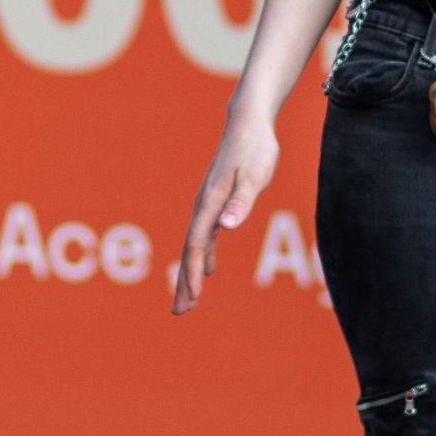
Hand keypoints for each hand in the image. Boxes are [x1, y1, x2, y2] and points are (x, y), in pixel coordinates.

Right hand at [173, 104, 279, 312]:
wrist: (248, 123)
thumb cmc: (255, 148)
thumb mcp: (255, 175)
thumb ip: (242, 202)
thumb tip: (225, 227)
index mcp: (210, 202)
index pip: (196, 243)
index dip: (191, 271)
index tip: (192, 296)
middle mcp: (204, 206)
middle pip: (189, 250)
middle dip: (183, 283)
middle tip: (180, 313)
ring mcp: (209, 205)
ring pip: (195, 246)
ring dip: (190, 273)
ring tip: (188, 300)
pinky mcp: (217, 202)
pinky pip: (204, 236)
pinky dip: (202, 255)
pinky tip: (208, 270)